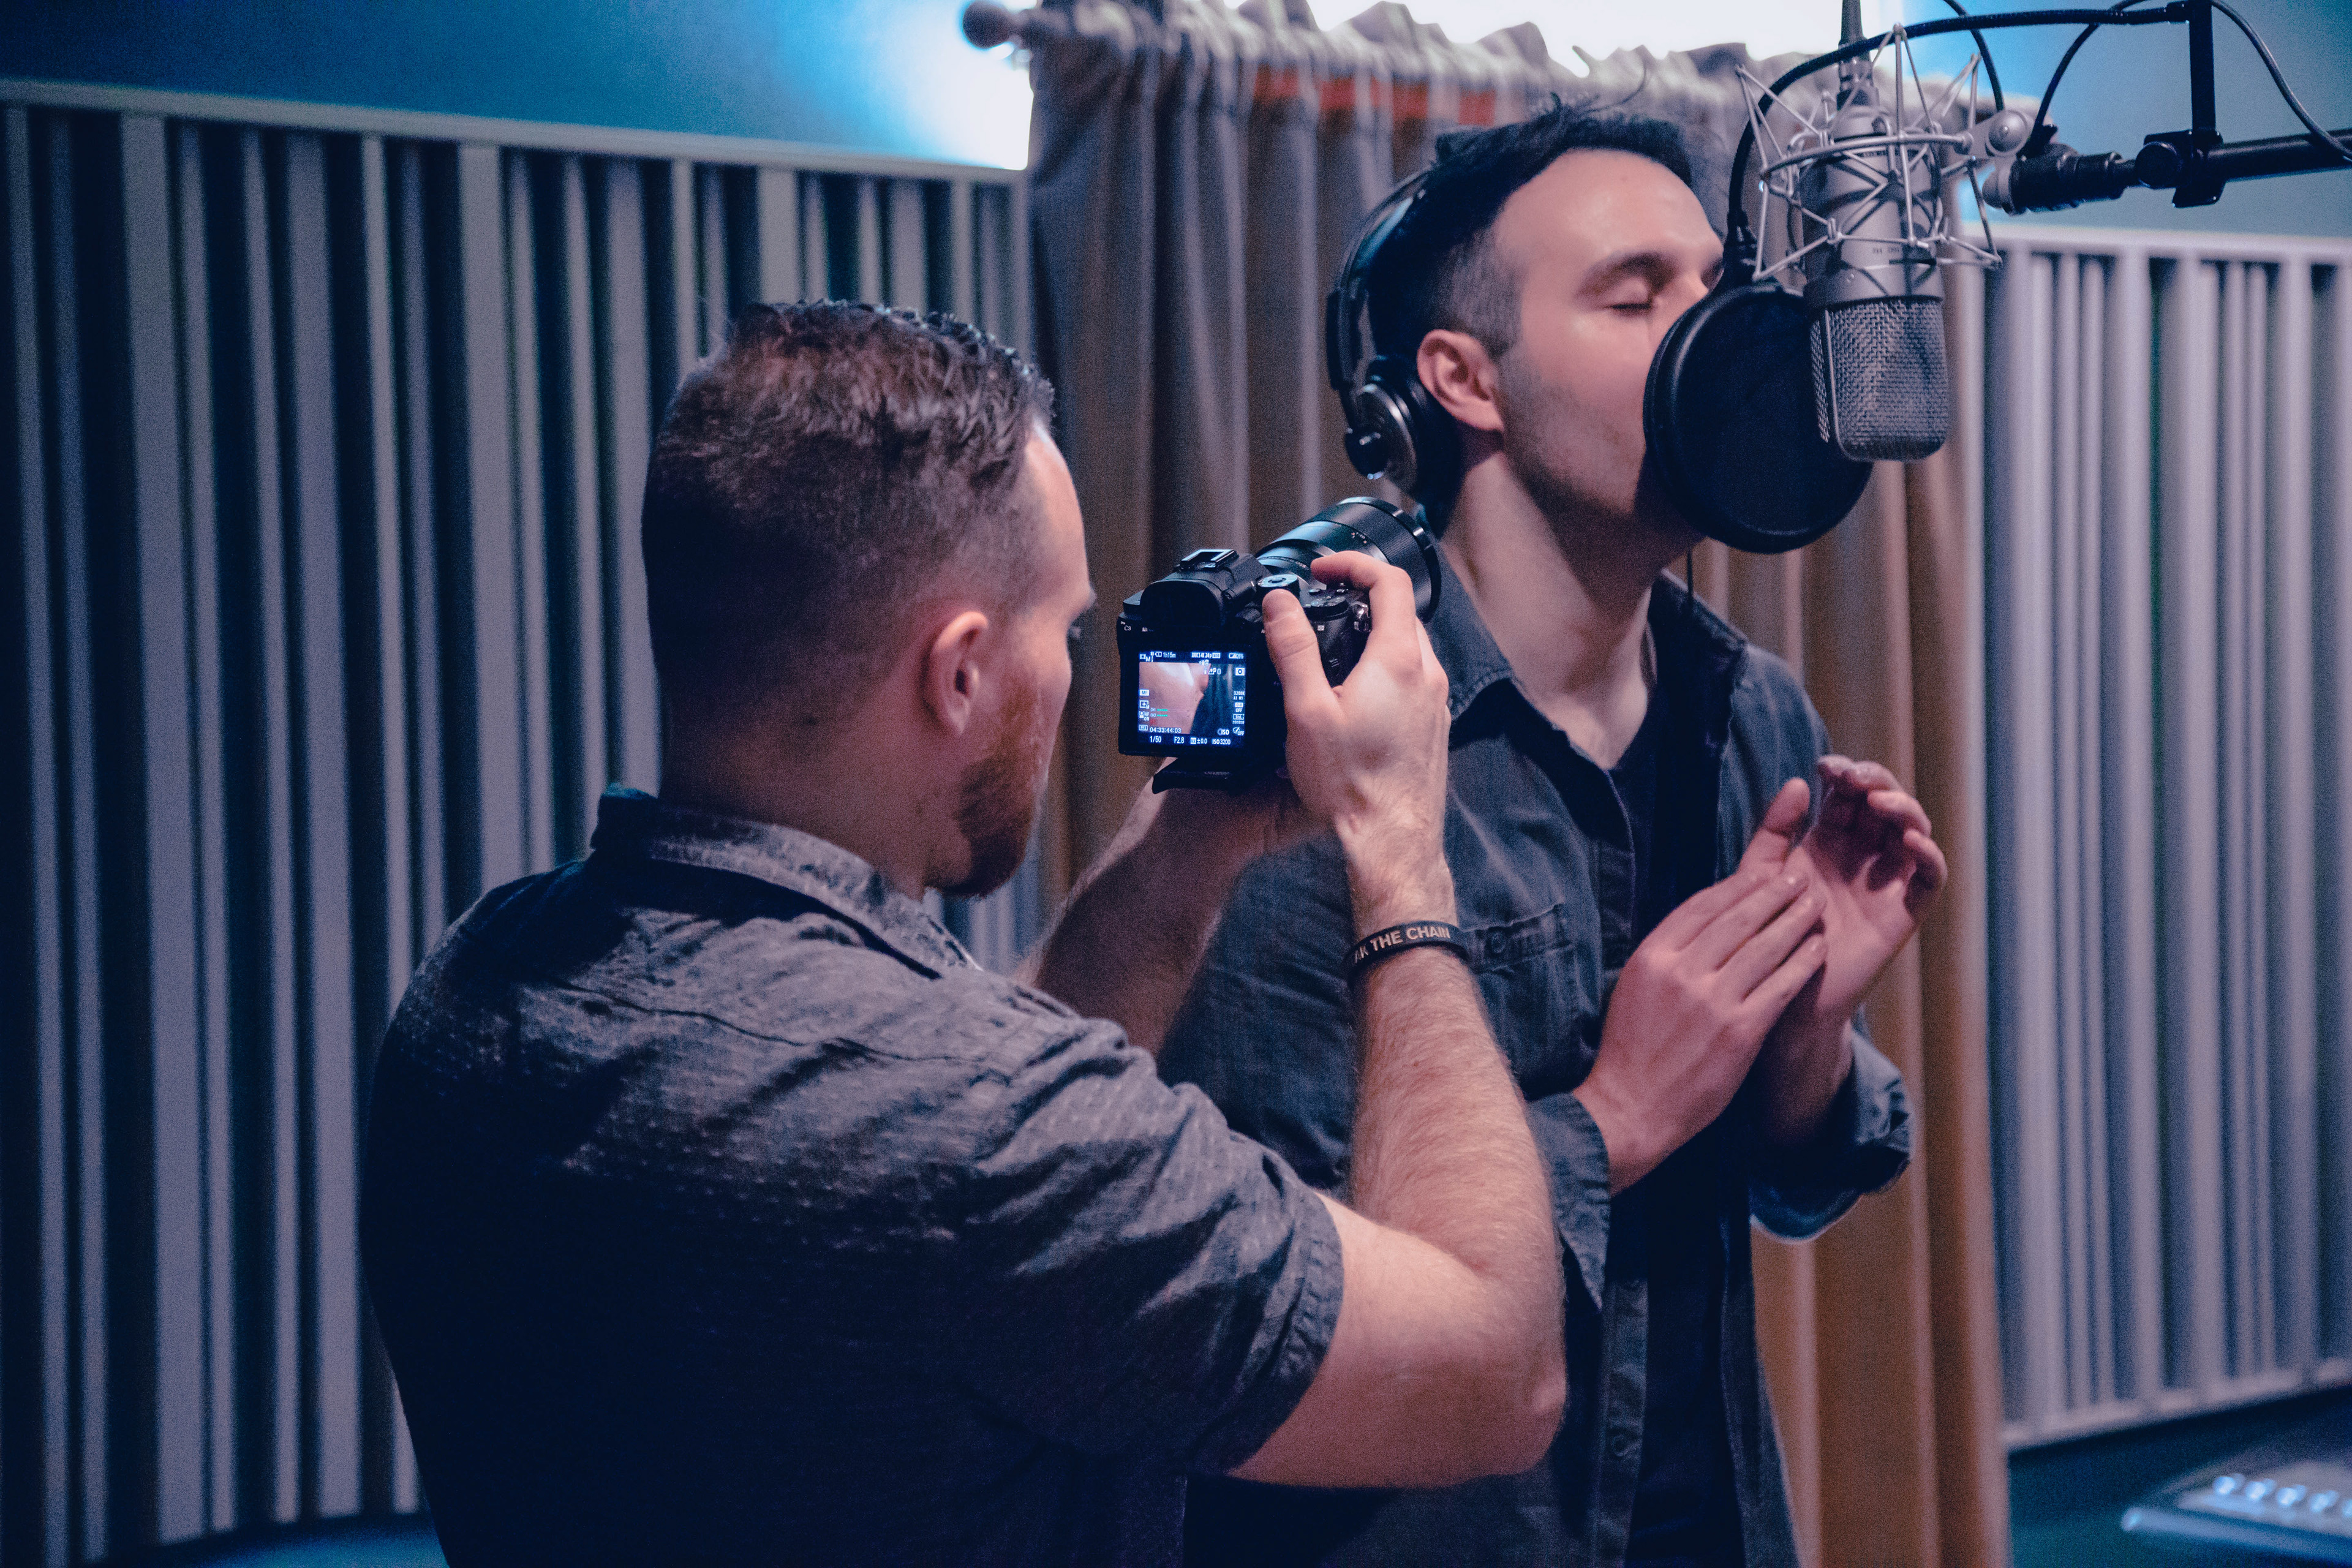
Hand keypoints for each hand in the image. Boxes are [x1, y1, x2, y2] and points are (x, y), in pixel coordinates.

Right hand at [1264, 552, 1453, 929]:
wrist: (1393, 842)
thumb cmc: (1350, 783)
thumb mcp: (1305, 710)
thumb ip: (1292, 648)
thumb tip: (1279, 601)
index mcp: (1398, 659)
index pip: (1389, 580)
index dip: (1353, 564)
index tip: (1321, 571)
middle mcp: (1428, 674)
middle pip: (1401, 611)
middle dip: (1361, 597)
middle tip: (1321, 604)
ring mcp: (1437, 702)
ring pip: (1409, 646)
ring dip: (1374, 634)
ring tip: (1333, 649)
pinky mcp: (1435, 726)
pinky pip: (1414, 679)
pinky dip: (1386, 668)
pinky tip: (1355, 695)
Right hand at [1571, 866, 1828, 1190]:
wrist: (1631, 1108)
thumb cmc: (1631, 1049)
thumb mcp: (1635, 987)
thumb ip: (1668, 955)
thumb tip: (1708, 922)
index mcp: (1651, 957)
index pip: (1701, 906)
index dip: (1737, 885)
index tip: (1761, 872)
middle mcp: (1681, 972)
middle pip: (1737, 919)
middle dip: (1773, 893)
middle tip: (1798, 876)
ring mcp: (1712, 1002)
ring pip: (1765, 947)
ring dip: (1795, 921)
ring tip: (1815, 904)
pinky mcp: (1740, 1032)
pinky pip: (1781, 986)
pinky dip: (1803, 963)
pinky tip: (1818, 949)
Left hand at [1739, 760, 1947, 1144]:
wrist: (1776, 999)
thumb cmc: (1762, 937)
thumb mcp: (1760, 877)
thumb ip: (1774, 831)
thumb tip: (1797, 781)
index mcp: (1826, 842)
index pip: (1847, 793)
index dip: (1845, 773)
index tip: (1825, 766)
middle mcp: (1862, 856)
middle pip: (1884, 803)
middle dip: (1875, 782)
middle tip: (1857, 778)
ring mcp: (1886, 882)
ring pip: (1912, 831)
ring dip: (1904, 809)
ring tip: (1880, 803)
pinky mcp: (1904, 912)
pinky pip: (1930, 878)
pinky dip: (1929, 854)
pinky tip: (1910, 840)